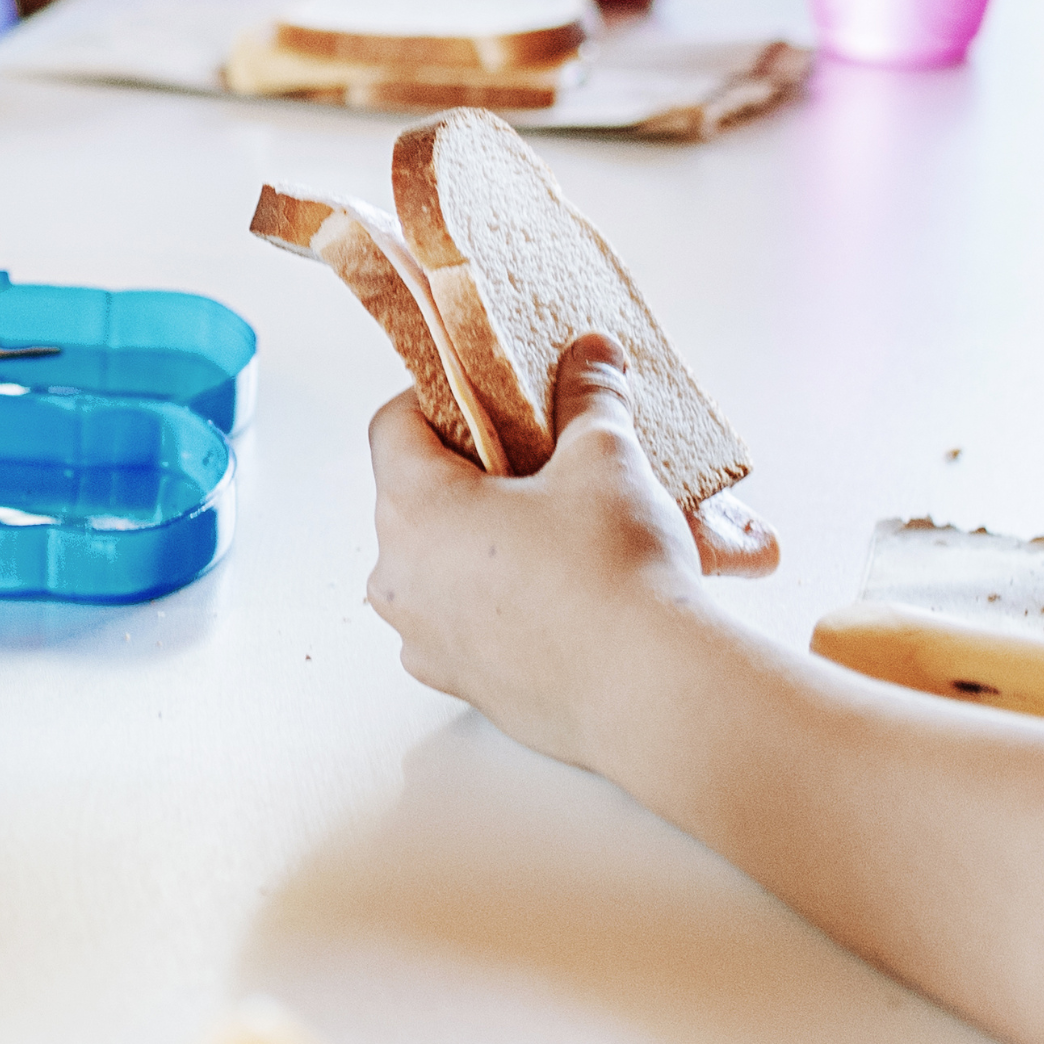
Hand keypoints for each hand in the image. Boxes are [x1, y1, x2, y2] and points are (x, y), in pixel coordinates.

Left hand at [364, 342, 760, 771]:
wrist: (650, 689)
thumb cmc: (614, 569)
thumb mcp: (606, 458)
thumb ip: (590, 397)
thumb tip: (592, 354)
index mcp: (413, 509)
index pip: (393, 426)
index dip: (438, 400)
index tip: (488, 399)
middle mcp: (399, 579)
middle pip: (411, 498)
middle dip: (467, 472)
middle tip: (533, 461)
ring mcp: (424, 639)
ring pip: (434, 566)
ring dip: (478, 542)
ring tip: (551, 530)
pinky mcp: (461, 685)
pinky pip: (460, 624)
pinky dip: (493, 602)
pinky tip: (555, 595)